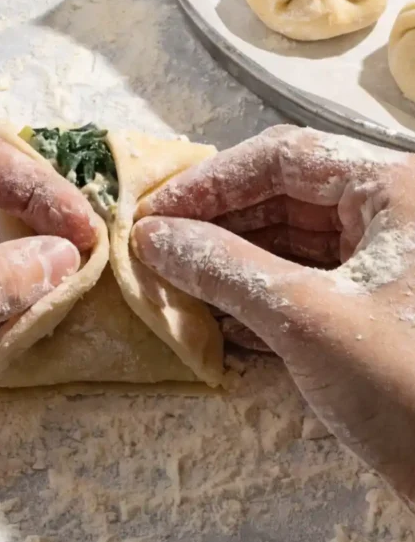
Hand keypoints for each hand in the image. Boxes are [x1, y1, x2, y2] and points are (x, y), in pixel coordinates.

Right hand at [132, 124, 414, 505]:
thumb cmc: (403, 383)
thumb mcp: (305, 318)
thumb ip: (224, 268)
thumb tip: (152, 237)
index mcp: (392, 188)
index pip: (284, 158)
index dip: (211, 183)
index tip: (153, 214)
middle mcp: (393, 212)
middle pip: (287, 195)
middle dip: (218, 223)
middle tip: (157, 248)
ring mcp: (389, 260)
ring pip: (295, 240)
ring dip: (234, 260)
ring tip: (176, 280)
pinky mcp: (379, 308)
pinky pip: (309, 280)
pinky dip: (261, 293)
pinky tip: (217, 314)